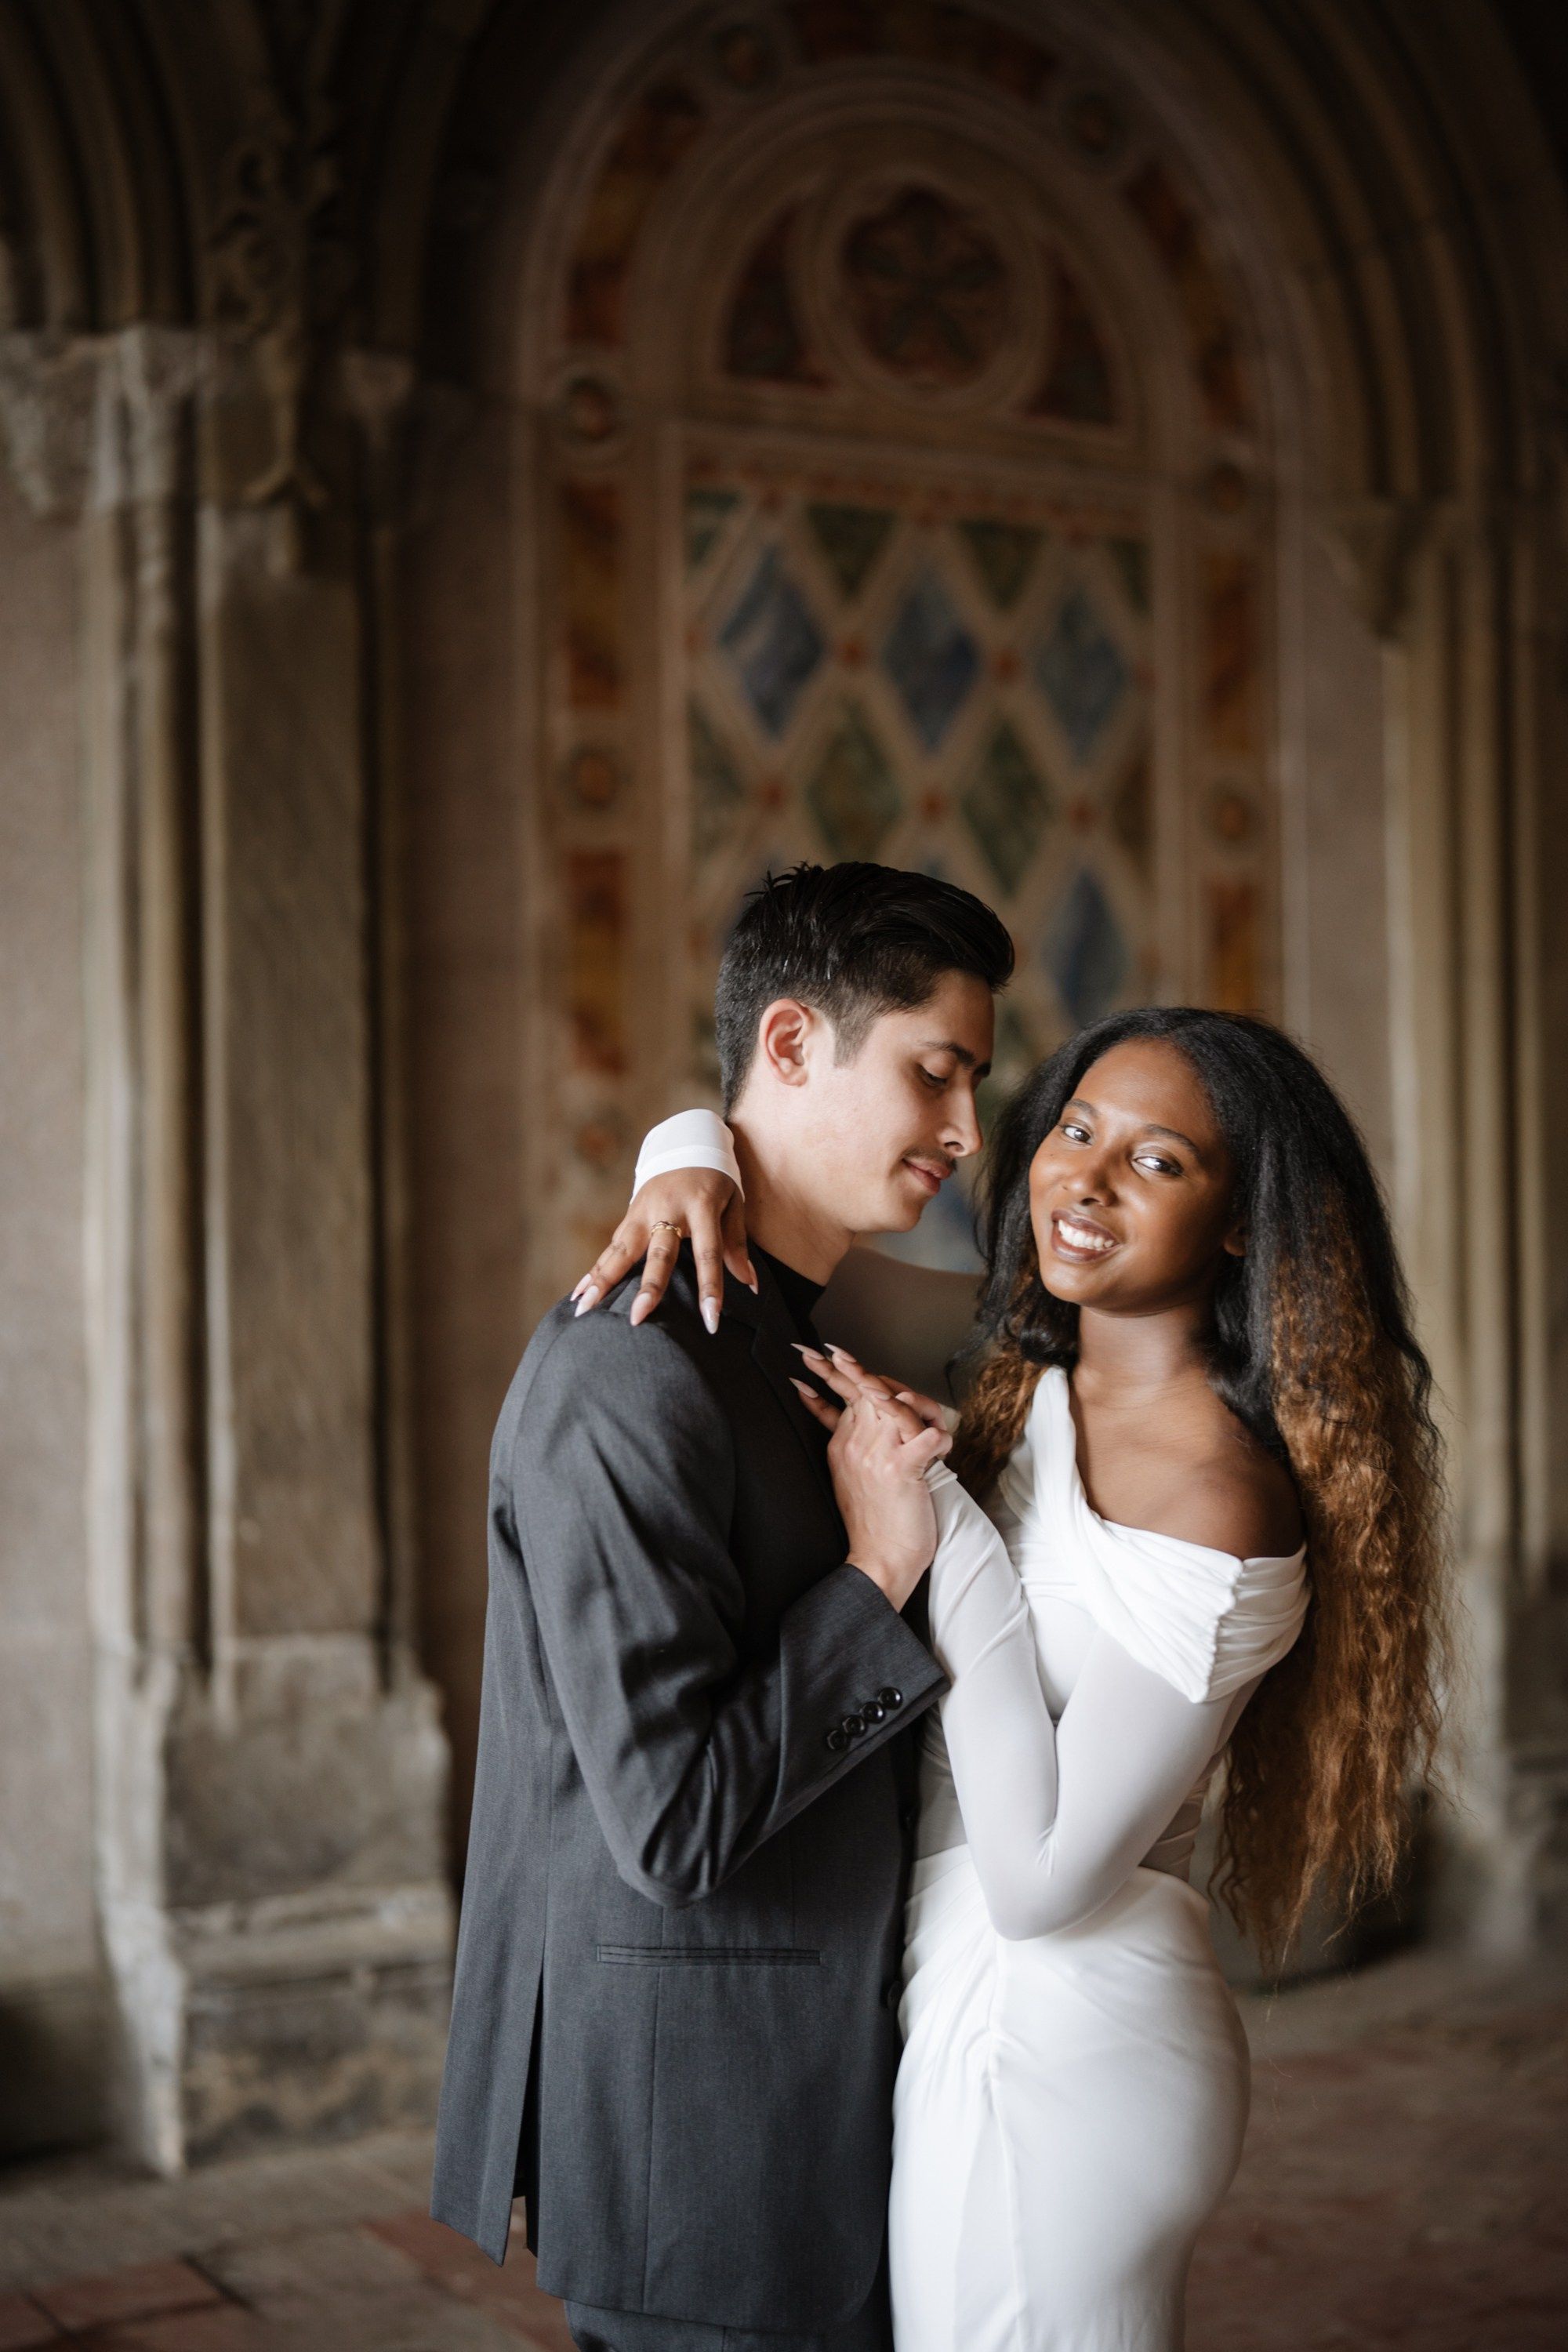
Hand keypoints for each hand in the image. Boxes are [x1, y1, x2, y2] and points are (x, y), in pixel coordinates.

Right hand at [571, 1168, 754, 1333]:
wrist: (686, 1144)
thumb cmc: (716, 1181)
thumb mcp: (734, 1203)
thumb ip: (737, 1244)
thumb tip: (749, 1285)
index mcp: (701, 1205)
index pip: (708, 1252)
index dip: (710, 1287)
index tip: (711, 1320)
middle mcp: (668, 1209)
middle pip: (658, 1253)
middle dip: (648, 1287)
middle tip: (637, 1317)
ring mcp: (643, 1212)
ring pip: (622, 1250)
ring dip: (603, 1280)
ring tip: (585, 1309)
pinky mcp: (629, 1216)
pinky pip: (611, 1248)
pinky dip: (595, 1271)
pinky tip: (580, 1294)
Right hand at [789, 1346, 950, 1611]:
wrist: (880, 1560)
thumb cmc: (872, 1520)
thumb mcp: (846, 1473)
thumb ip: (845, 1439)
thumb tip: (842, 1411)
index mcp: (843, 1445)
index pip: (840, 1396)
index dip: (830, 1372)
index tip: (818, 1351)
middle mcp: (857, 1445)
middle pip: (864, 1390)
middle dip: (860, 1371)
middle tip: (843, 1355)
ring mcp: (879, 1454)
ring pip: (899, 1404)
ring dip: (918, 1404)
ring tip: (920, 1411)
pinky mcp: (904, 1468)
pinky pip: (927, 1434)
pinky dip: (941, 1435)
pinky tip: (943, 1444)